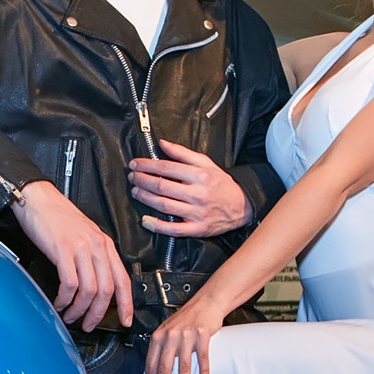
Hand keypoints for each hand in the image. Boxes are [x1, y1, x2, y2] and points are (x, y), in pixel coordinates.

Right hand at [11, 181, 133, 331]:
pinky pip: (69, 284)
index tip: (125, 321)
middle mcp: (97, 246)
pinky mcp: (62, 250)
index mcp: (105, 244)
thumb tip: (96, 286)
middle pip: (107, 290)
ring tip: (70, 316)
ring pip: (89, 290)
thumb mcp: (84, 236)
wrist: (37, 198)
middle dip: (98, 314)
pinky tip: (58, 302)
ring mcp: (80, 247)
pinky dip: (64, 299)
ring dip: (79, 310)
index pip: (123, 279)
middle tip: (88, 325)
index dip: (126, 304)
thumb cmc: (57, 217)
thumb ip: (94, 257)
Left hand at [130, 139, 250, 237]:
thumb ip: (183, 153)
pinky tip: (146, 220)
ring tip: (135, 191)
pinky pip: (173, 229)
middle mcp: (198, 194)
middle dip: (142, 180)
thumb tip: (161, 143)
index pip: (167, 168)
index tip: (135, 163)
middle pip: (162, 186)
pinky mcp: (197, 229)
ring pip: (164, 205)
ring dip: (145, 198)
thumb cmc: (221, 184)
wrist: (242, 206)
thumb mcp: (206, 163)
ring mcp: (197, 213)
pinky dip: (157, 226)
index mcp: (200, 175)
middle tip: (132, 176)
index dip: (147, 165)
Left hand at [145, 295, 226, 373]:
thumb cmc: (188, 318)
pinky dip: (203, 373)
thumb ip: (163, 349)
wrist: (206, 302)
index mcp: (158, 337)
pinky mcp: (201, 335)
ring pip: (182, 367)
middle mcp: (169, 336)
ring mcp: (185, 335)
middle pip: (164, 369)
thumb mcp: (169, 331)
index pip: (151, 364)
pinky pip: (202, 358)